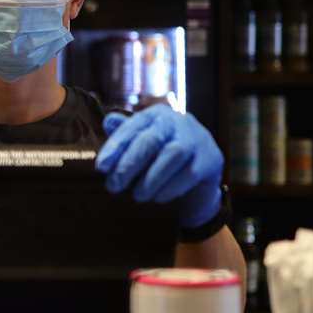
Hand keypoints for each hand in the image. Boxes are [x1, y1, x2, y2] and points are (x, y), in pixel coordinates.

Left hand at [96, 106, 222, 228]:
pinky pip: (191, 172)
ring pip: (174, 153)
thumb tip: (108, 121)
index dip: (115, 146)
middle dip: (130, 164)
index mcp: (158, 115)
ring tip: (137, 195)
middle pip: (152, 139)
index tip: (100, 167)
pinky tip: (158, 197)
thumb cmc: (161, 159)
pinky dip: (171, 187)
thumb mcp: (141, 147)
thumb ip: (125, 135)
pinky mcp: (212, 159)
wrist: (199, 180)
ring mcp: (198, 139)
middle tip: (114, 186)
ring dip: (151, 178)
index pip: (134, 126)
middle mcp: (179, 121)